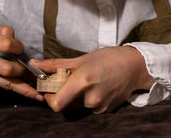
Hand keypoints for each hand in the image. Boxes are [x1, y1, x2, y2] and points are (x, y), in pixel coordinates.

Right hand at [0, 25, 42, 100]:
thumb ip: (7, 33)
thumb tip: (21, 50)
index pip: (6, 45)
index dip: (18, 47)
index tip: (21, 49)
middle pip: (6, 69)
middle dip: (22, 70)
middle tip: (31, 69)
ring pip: (5, 83)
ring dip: (24, 87)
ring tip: (36, 90)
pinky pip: (1, 85)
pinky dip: (15, 87)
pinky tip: (26, 89)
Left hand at [34, 46, 154, 112]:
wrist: (135, 67)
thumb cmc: (109, 58)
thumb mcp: (81, 58)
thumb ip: (56, 65)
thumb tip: (35, 65)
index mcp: (83, 81)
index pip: (56, 103)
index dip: (48, 98)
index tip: (49, 88)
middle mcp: (91, 98)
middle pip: (65, 104)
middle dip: (62, 94)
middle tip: (66, 80)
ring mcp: (99, 107)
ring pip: (76, 106)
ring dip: (74, 96)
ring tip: (85, 82)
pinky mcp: (105, 111)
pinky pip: (87, 107)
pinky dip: (86, 99)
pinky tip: (95, 87)